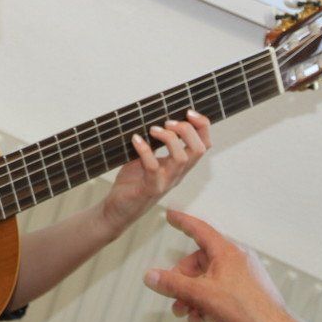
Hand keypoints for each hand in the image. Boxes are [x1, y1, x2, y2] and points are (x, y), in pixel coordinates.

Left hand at [101, 110, 210, 235]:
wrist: (117, 209)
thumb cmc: (132, 182)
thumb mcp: (146, 157)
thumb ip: (154, 142)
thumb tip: (153, 117)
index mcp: (180, 165)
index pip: (204, 144)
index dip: (202, 126)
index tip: (189, 112)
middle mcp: (177, 173)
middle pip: (198, 149)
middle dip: (186, 130)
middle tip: (167, 122)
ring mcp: (165, 182)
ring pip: (181, 158)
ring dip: (168, 138)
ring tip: (152, 129)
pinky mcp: (150, 188)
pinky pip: (153, 168)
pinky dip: (145, 150)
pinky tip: (135, 140)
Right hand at [143, 210, 286, 321]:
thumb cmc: (246, 309)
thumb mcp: (201, 294)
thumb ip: (173, 283)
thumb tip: (150, 276)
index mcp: (227, 252)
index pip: (200, 229)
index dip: (183, 222)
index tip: (171, 215)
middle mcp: (236, 260)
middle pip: (199, 261)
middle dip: (182, 279)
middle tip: (172, 294)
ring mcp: (242, 276)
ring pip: (208, 279)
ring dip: (192, 295)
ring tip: (185, 312)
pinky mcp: (246, 292)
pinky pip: (219, 290)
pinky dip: (206, 301)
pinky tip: (200, 318)